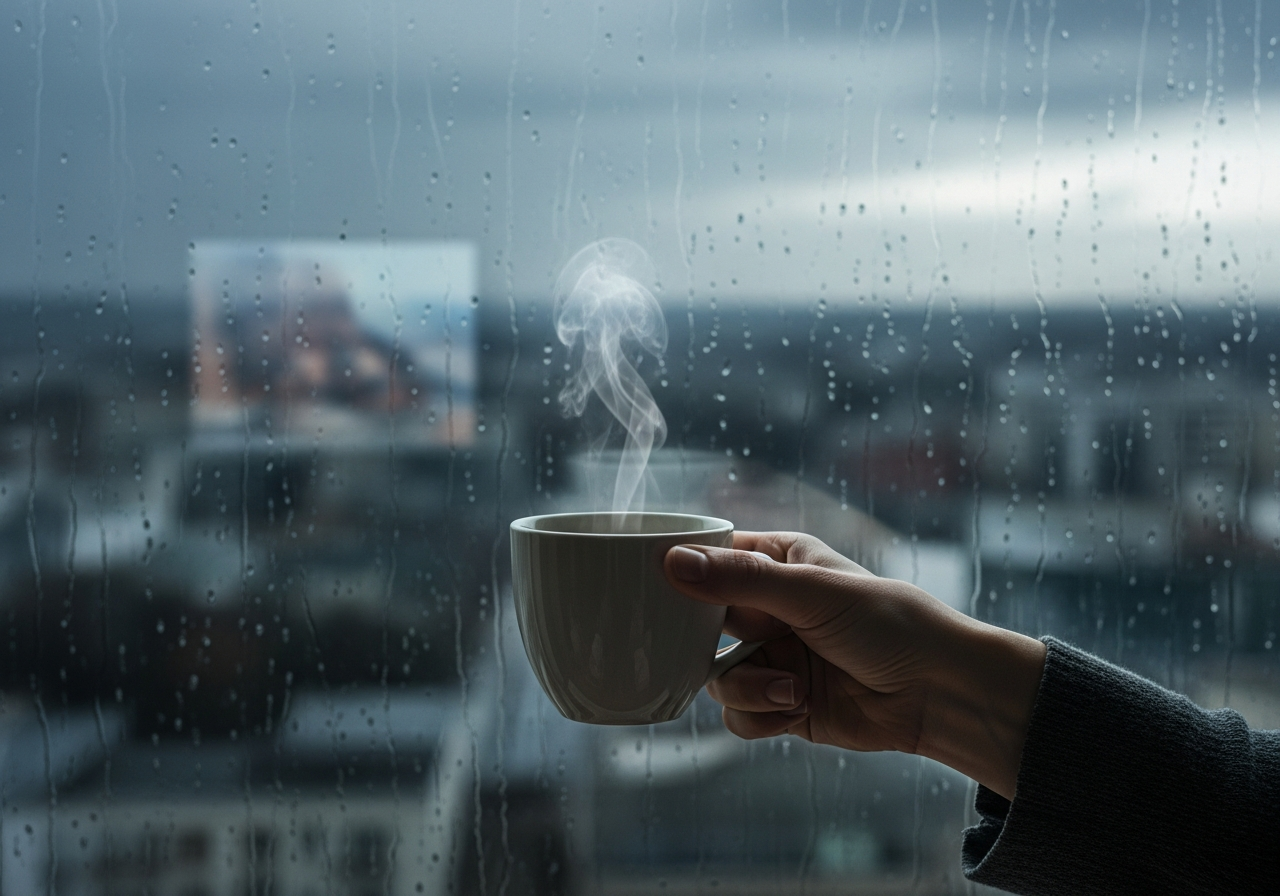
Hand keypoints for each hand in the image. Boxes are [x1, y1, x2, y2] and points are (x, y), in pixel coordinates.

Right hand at [664, 531, 1046, 800]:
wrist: (939, 693)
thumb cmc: (890, 624)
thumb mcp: (812, 592)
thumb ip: (740, 580)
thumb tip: (673, 562)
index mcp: (776, 561)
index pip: (708, 558)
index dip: (680, 575)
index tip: (654, 589)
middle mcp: (768, 608)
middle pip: (699, 624)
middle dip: (705, 645)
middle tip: (717, 649)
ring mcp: (772, 657)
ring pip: (715, 676)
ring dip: (746, 686)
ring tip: (788, 688)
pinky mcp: (780, 703)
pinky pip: (737, 715)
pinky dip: (759, 715)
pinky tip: (793, 708)